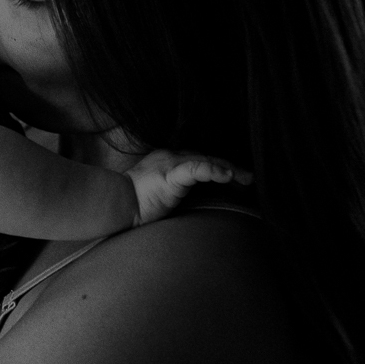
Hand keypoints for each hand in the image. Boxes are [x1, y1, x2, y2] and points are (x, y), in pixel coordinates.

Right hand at [126, 149, 253, 226]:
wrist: (114, 205)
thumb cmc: (132, 205)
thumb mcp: (158, 195)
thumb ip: (174, 194)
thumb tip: (188, 205)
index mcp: (168, 162)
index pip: (199, 160)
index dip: (219, 167)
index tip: (236, 178)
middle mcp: (170, 158)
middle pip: (206, 158)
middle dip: (229, 167)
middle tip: (249, 177)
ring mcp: (170, 164)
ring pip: (206, 161)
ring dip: (229, 169)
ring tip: (246, 177)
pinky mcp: (170, 175)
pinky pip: (196, 169)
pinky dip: (213, 170)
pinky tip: (227, 175)